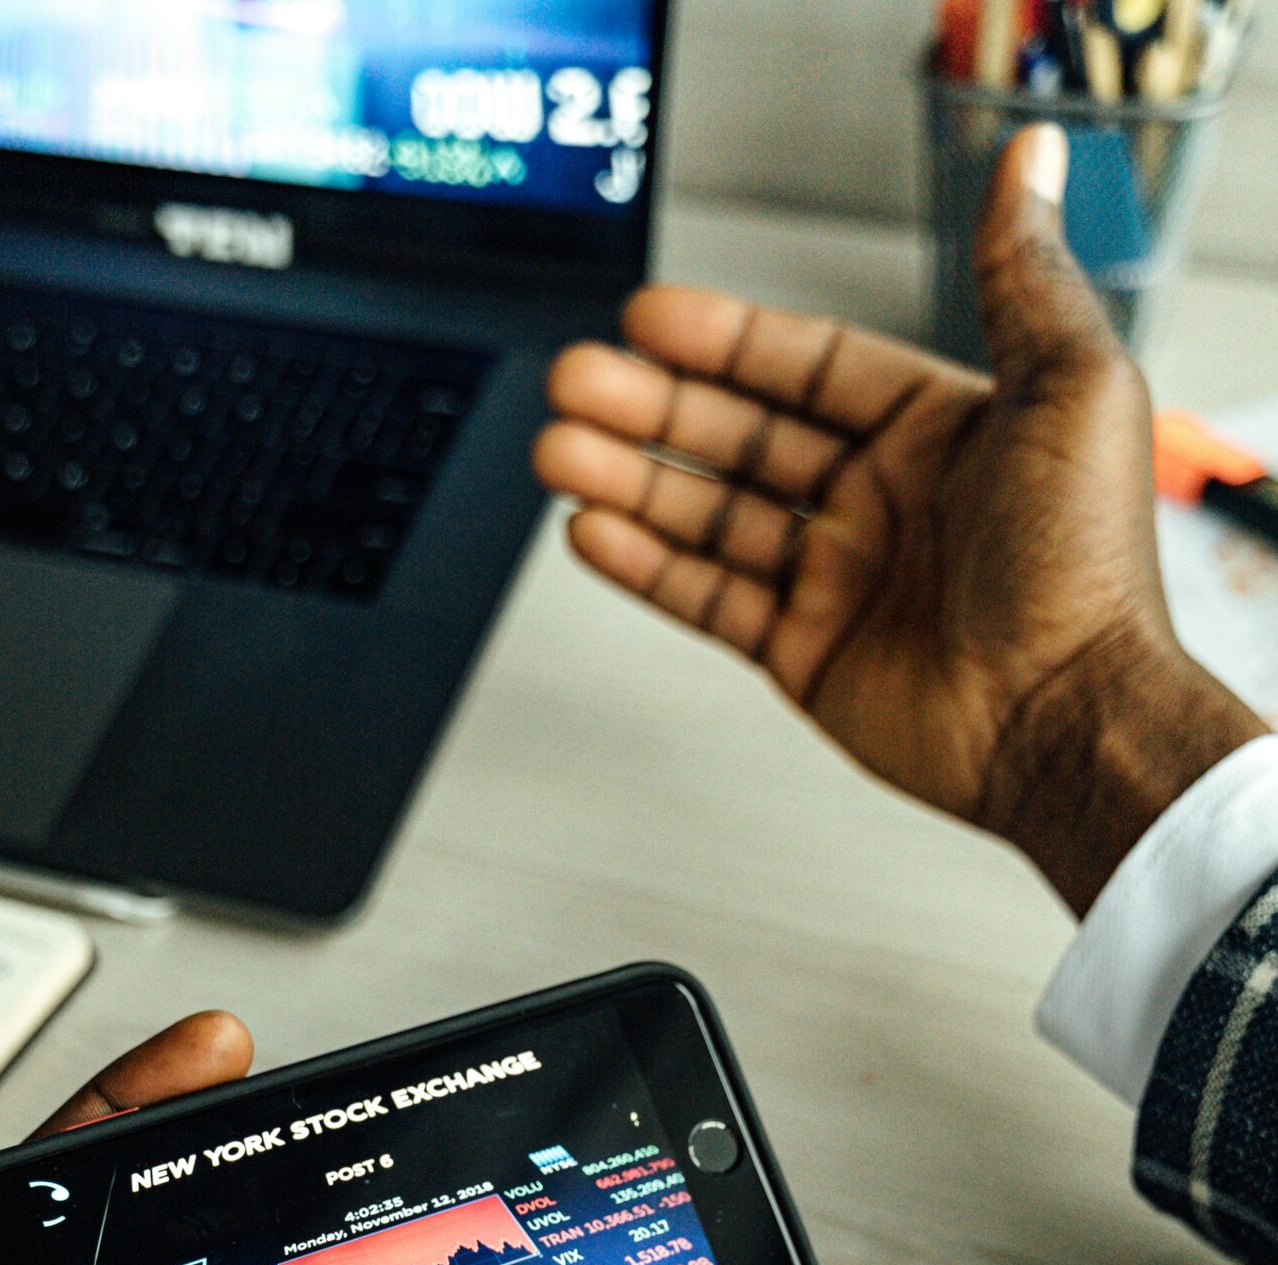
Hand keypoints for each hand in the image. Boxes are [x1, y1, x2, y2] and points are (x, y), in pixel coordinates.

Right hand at [535, 125, 1266, 916]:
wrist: (1065, 714)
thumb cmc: (1087, 565)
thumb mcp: (1073, 385)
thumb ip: (1023, 275)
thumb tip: (1028, 168)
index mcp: (939, 431)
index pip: (807, 365)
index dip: (726, 339)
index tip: (651, 316)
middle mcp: (884, 501)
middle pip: (739, 434)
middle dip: (652, 406)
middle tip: (579, 379)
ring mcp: (840, 579)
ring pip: (710, 513)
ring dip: (631, 479)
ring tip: (560, 450)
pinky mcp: (808, 654)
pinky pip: (709, 599)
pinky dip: (647, 567)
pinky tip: (594, 531)